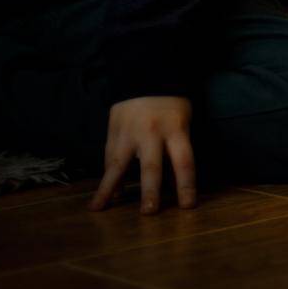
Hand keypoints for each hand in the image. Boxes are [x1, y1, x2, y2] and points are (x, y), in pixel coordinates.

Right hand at [89, 95, 196, 213]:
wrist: (146, 75)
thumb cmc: (171, 104)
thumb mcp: (184, 121)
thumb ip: (178, 149)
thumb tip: (175, 183)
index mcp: (176, 129)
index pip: (184, 162)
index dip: (186, 185)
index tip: (187, 206)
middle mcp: (152, 132)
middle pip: (151, 167)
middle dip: (150, 192)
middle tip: (149, 213)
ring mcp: (128, 132)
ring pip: (117, 164)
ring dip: (109, 188)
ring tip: (100, 208)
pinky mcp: (112, 132)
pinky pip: (108, 158)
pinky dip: (106, 178)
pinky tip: (104, 197)